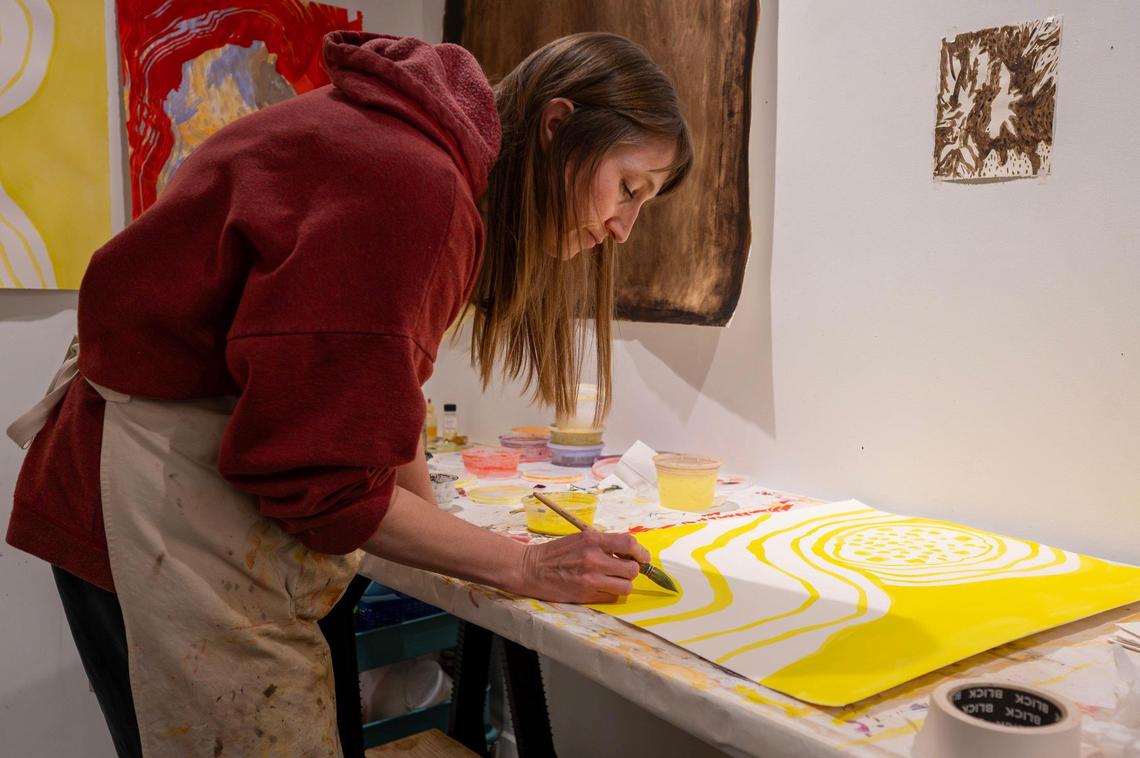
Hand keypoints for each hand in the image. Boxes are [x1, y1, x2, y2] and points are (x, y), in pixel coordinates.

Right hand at [517, 531, 651, 602]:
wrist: (530, 568)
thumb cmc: (555, 553)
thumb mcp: (579, 539)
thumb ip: (602, 544)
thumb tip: (627, 552)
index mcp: (592, 539)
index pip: (629, 543)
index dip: (641, 552)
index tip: (642, 558)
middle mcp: (594, 558)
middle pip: (632, 569)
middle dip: (631, 571)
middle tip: (622, 571)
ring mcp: (590, 578)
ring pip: (626, 586)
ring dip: (622, 585)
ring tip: (611, 581)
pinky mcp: (585, 594)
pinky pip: (611, 597)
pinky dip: (610, 594)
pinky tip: (599, 589)